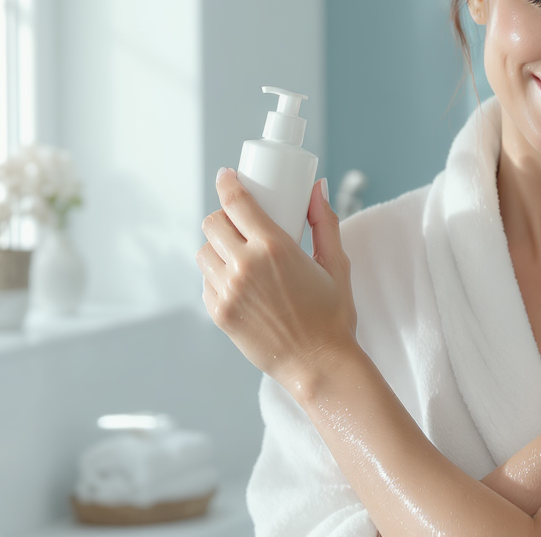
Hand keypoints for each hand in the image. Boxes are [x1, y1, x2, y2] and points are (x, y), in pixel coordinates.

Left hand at [196, 168, 356, 386]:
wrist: (318, 364)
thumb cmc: (331, 316)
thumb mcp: (336, 264)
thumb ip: (325, 222)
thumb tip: (316, 188)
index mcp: (274, 248)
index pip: (236, 202)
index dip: (227, 183)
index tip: (227, 176)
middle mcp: (245, 266)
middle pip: (212, 223)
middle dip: (224, 217)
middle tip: (240, 222)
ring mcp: (228, 291)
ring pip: (204, 251)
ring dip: (217, 246)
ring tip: (238, 254)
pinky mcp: (219, 313)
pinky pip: (206, 281)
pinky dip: (217, 275)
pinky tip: (239, 281)